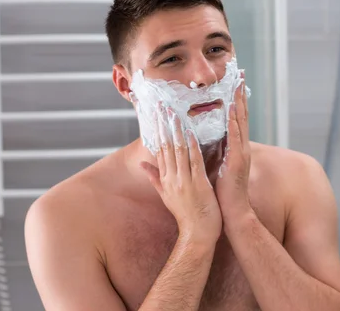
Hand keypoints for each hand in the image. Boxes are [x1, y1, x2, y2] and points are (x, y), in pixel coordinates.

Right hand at [142, 105, 221, 245]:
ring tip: (175, 113)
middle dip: (164, 125)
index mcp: (164, 179)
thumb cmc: (185, 214)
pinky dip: (193, 147)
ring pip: (179, 151)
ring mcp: (184, 181)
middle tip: (163, 106)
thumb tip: (142, 165)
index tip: (156, 114)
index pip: (159, 150)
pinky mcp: (198, 184)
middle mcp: (171, 178)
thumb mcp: (165, 195)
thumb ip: (154, 178)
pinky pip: (194, 161)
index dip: (158, 131)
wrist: (197, 234)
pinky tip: (191, 133)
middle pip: (166, 147)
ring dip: (177, 131)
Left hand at [216, 74, 252, 223]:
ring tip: (238, 84)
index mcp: (234, 147)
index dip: (234, 100)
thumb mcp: (213, 165)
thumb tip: (199, 136)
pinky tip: (231, 108)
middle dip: (240, 94)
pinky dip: (234, 122)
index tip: (233, 82)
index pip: (235, 118)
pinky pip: (236, 137)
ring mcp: (242, 153)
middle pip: (241, 115)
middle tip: (240, 74)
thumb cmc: (220, 191)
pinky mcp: (239, 161)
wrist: (229, 212)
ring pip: (241, 122)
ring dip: (239, 102)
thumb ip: (210, 149)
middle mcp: (241, 147)